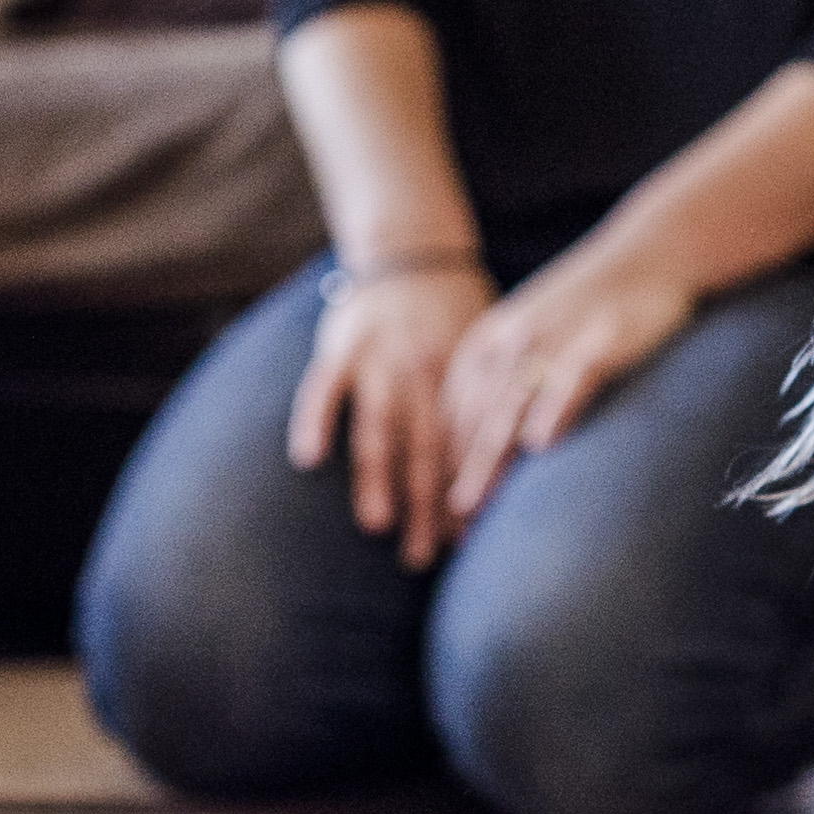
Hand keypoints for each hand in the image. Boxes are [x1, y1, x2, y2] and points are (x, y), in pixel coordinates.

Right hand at [284, 261, 492, 568]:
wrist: (415, 256)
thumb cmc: (456, 320)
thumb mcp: (488, 357)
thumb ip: (487, 410)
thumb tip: (506, 477)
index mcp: (462, 383)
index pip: (464, 452)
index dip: (464, 498)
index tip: (466, 546)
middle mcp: (423, 376)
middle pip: (425, 451)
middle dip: (425, 508)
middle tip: (423, 557)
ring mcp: (380, 361)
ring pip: (379, 426)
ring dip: (377, 476)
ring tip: (378, 524)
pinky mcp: (340, 347)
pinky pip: (323, 386)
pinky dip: (314, 419)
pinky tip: (307, 458)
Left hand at [439, 247, 700, 524]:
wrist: (652, 254)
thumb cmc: (591, 310)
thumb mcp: (532, 344)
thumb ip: (505, 393)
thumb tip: (489, 459)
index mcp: (485, 348)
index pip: (450, 419)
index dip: (439, 471)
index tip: (436, 523)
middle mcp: (509, 344)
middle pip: (473, 422)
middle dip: (455, 479)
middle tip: (445, 535)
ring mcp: (553, 341)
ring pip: (510, 406)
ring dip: (488, 458)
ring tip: (474, 504)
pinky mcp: (598, 340)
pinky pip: (570, 378)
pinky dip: (553, 409)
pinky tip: (541, 444)